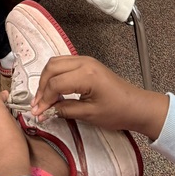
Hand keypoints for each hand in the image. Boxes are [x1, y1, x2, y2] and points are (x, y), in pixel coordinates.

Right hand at [33, 55, 169, 140]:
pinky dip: (54, 75)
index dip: (44, 99)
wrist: (136, 106)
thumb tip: (46, 111)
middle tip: (38, 105)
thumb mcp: (89, 114)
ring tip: (43, 98)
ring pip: (55, 63)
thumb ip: (65, 110)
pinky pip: (63, 64)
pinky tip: (53, 90)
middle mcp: (84, 62)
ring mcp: (85, 60)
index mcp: (86, 74)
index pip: (55, 83)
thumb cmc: (118, 111)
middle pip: (51, 68)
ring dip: (46, 79)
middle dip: (41, 87)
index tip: (38, 112)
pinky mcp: (87, 63)